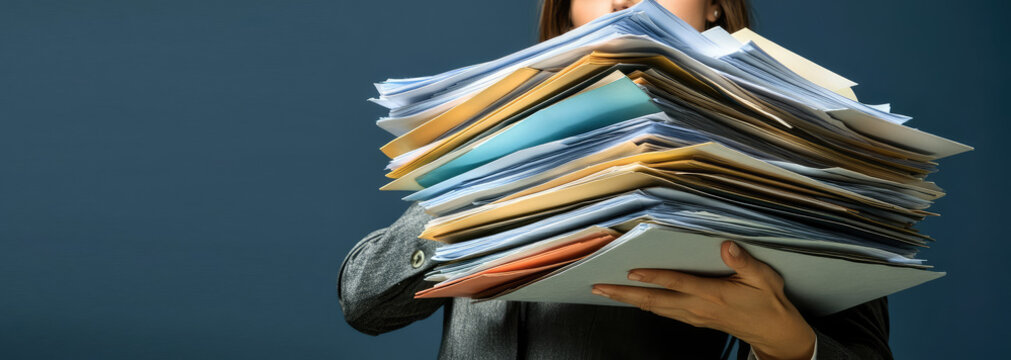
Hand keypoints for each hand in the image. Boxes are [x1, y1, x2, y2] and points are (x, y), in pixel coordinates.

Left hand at [590, 241, 815, 359]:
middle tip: (599, 287)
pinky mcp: (694, 319)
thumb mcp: (764, 279)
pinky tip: (633, 299)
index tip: (631, 271)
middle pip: (654, 301)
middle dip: (624, 294)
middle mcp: (698, 307)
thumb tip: (726, 246)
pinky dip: (644, 305)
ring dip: (629, 300)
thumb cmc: (768, 303)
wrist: (773, 333)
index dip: (654, 277)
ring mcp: (694, 315)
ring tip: (606, 292)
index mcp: (713, 294)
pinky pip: (663, 312)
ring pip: (654, 308)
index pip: (677, 283)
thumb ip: (744, 263)